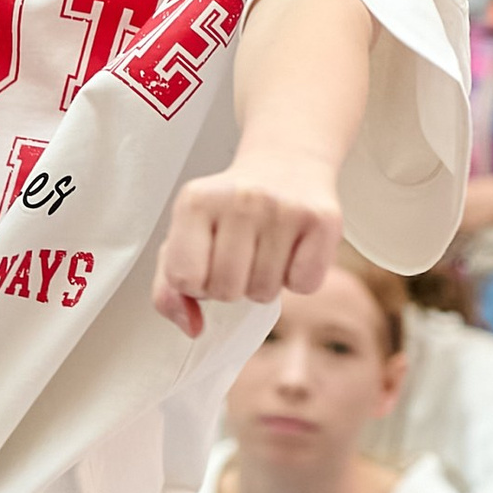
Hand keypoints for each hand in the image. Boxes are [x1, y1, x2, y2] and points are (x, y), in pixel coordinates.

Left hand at [152, 148, 340, 339]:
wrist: (286, 164)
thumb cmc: (231, 211)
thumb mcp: (187, 238)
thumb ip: (170, 290)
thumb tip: (193, 328)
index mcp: (195, 202)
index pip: (183, 279)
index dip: (196, 283)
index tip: (208, 260)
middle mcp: (240, 199)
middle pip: (225, 291)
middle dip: (232, 285)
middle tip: (243, 254)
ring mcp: (283, 208)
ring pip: (264, 293)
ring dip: (265, 282)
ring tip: (267, 248)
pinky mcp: (322, 220)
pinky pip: (304, 285)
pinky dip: (299, 278)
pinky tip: (294, 249)